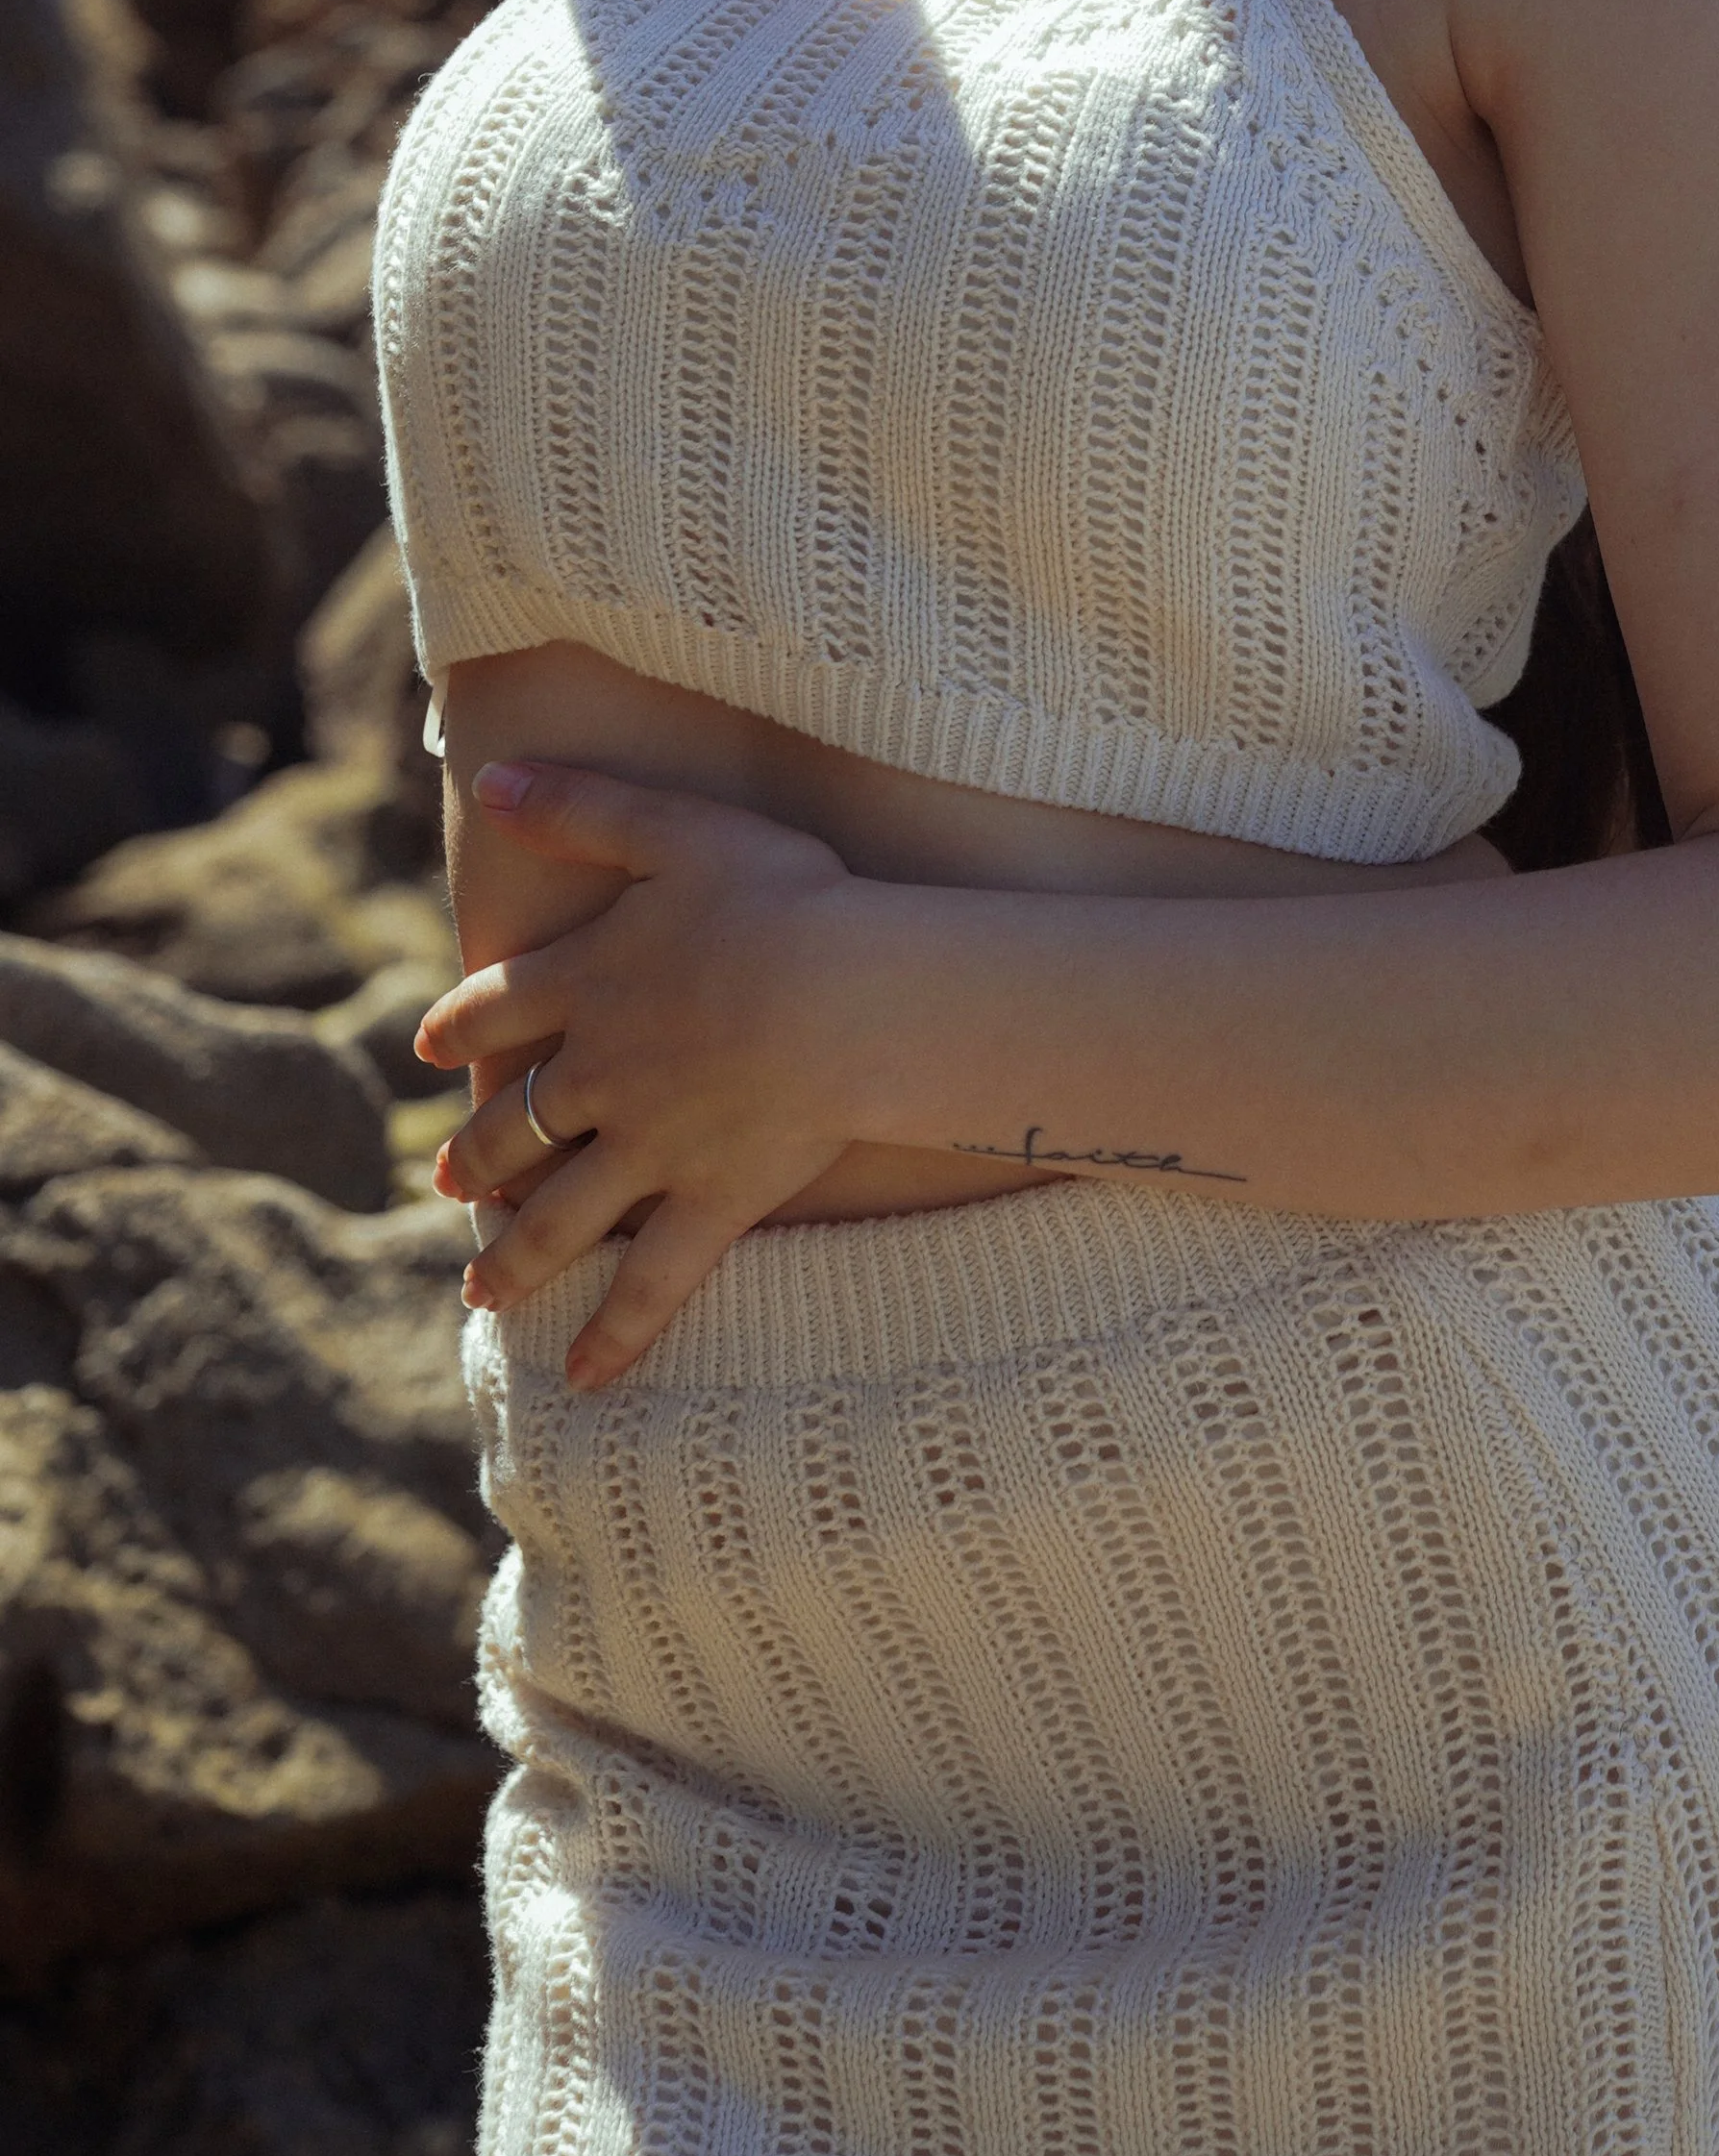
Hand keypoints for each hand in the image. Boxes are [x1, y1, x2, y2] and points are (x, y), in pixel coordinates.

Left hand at [414, 759, 873, 1384]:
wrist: (848, 992)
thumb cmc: (782, 896)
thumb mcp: (673, 826)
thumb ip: (579, 803)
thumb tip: (486, 776)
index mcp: (587, 983)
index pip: (497, 1008)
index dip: (459, 1026)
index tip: (432, 1048)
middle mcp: (601, 1076)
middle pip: (516, 1126)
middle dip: (476, 1156)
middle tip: (449, 1180)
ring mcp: (651, 1149)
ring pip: (560, 1218)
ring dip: (512, 1256)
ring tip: (478, 1287)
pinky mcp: (709, 1204)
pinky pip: (653, 1284)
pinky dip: (616, 1334)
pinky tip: (584, 1378)